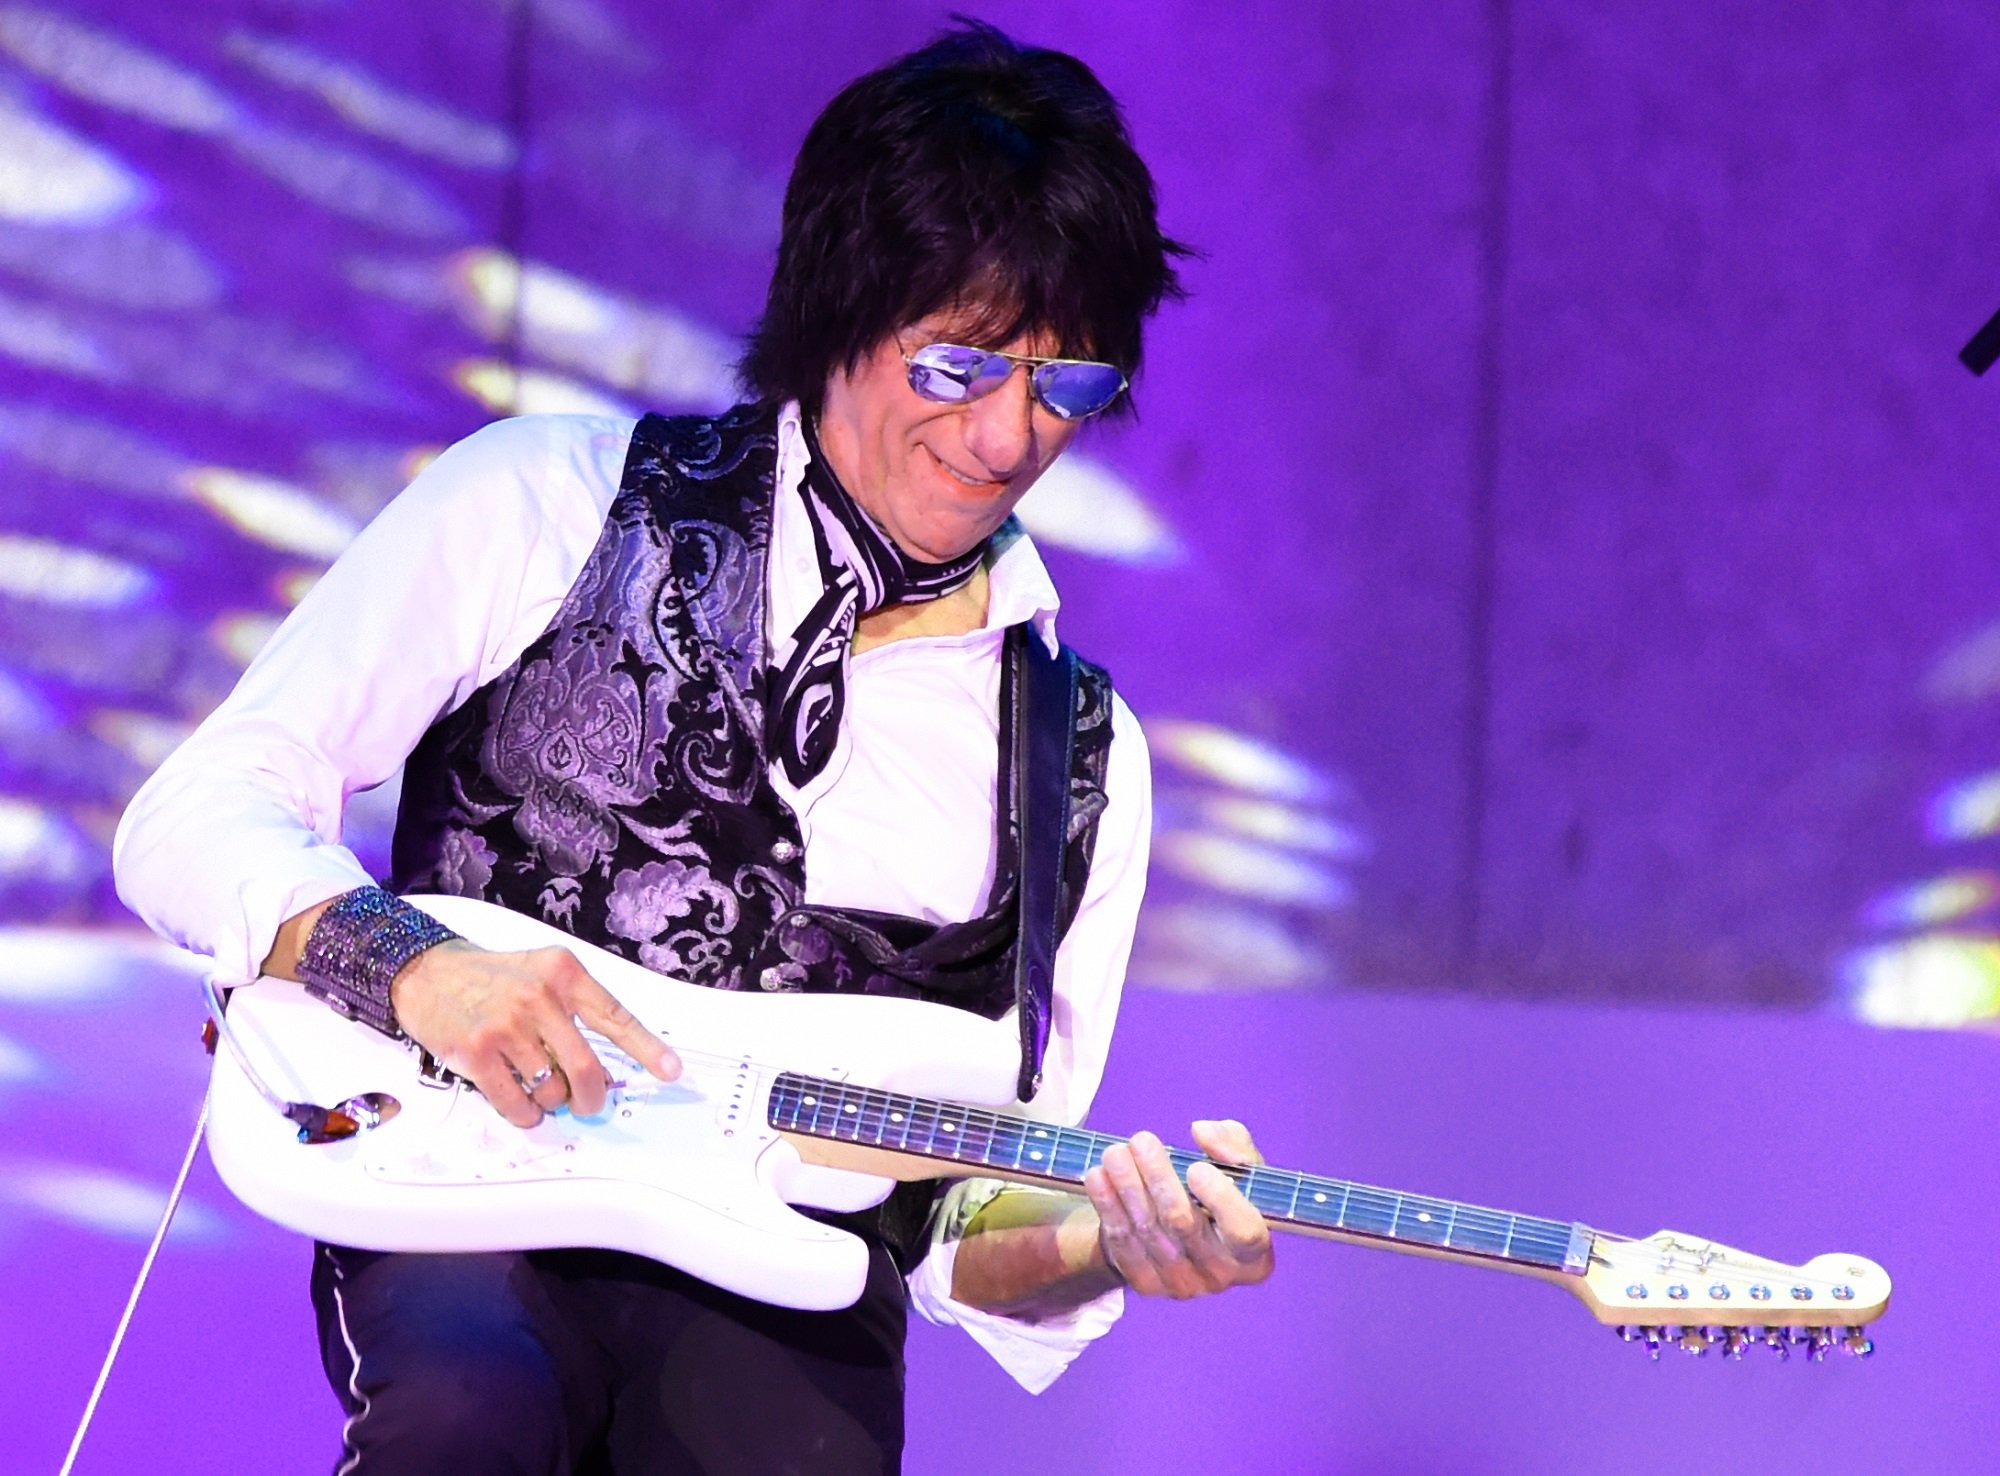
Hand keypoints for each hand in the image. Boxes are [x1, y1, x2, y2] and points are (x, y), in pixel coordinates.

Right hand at [390, 940, 679, 1127]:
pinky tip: (523, 1104)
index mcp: (564, 974)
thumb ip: (573, 1009)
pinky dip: (526, 1113)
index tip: (670, 1070)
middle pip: (586, 1068)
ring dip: (553, 1102)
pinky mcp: (477, 1052)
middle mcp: (539, 997)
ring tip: (541, 1088)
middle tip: (589, 1104)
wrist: (427, 972)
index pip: (615, 1015)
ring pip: (552, 1089)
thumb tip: (601, 1069)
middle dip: (593, 1097)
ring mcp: (506, 1025)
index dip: (646, 1048)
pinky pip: (516, 1102)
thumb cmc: (491, 978)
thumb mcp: (541, 972)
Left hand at [1084, 1119, 1274, 1298]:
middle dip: (1159, 1177)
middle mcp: (1219, 1274)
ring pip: (1148, 1229)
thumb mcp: (1240, 1169)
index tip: (1196, 1167)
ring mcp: (1180, 1284)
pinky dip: (1108, 1206)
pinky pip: (1123, 1241)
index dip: (1222, 1200)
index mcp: (1255, 1254)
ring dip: (1127, 1185)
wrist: (1180, 1235)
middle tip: (1141, 1140)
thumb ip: (1234, 1144)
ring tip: (1115, 1152)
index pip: (1245, 1234)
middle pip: (1184, 1223)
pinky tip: (1098, 1177)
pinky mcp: (1145, 1282)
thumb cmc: (1218, 1196)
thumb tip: (1203, 1132)